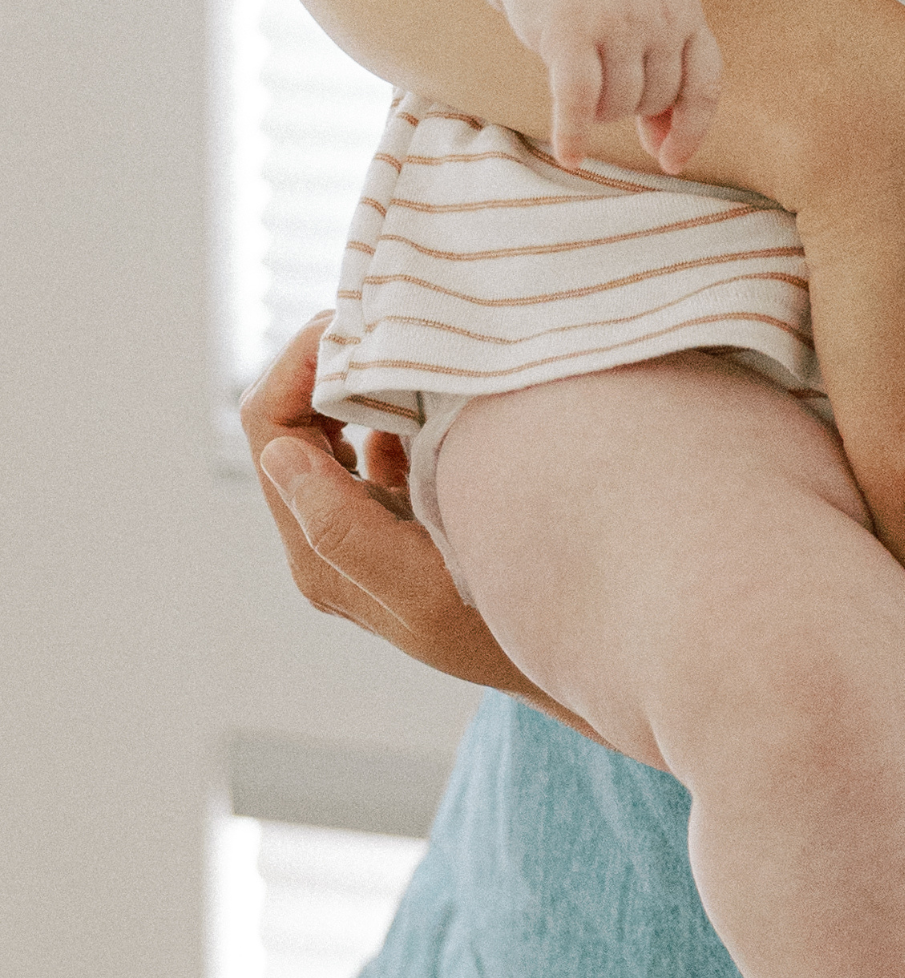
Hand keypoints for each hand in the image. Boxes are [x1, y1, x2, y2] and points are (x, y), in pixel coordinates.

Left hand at [241, 318, 599, 735]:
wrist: (560, 661)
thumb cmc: (500, 634)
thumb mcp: (424, 591)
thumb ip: (344, 529)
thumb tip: (277, 455)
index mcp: (320, 552)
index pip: (272, 428)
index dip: (302, 365)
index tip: (361, 323)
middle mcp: (327, 536)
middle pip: (293, 419)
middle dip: (331, 359)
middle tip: (394, 316)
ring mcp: (364, 520)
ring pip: (333, 422)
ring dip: (364, 375)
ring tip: (419, 340)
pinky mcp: (402, 509)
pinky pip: (376, 436)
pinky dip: (398, 398)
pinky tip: (444, 382)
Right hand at [498, 0, 722, 172]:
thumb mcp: (645, 24)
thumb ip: (662, 78)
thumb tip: (668, 153)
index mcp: (684, 9)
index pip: (704, 85)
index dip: (691, 130)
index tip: (671, 162)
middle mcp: (657, 11)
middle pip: (655, 99)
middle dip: (627, 107)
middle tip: (599, 81)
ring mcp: (615, 17)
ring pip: (617, 104)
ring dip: (597, 112)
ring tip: (579, 82)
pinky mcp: (569, 29)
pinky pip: (578, 100)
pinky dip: (573, 134)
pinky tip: (570, 156)